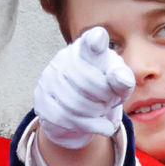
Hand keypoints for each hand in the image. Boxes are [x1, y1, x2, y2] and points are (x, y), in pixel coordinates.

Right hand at [33, 27, 134, 148]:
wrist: (81, 111)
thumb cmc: (105, 89)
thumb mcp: (119, 85)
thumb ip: (122, 79)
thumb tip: (122, 79)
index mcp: (88, 49)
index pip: (92, 42)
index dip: (96, 41)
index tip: (99, 39)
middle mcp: (65, 58)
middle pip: (89, 82)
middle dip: (106, 98)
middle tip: (110, 101)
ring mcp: (49, 77)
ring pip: (76, 103)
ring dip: (97, 113)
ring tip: (103, 112)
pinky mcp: (41, 98)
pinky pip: (65, 117)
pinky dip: (89, 126)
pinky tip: (101, 126)